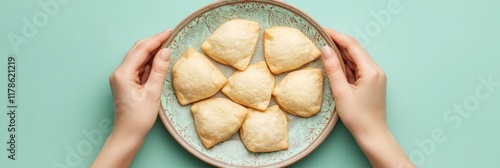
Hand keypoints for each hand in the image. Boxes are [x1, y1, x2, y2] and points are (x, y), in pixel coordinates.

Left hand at [92, 28, 171, 167]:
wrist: (127, 135)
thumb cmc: (138, 118)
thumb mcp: (153, 93)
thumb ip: (159, 70)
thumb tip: (165, 51)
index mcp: (123, 74)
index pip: (141, 50)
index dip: (156, 39)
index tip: (169, 31)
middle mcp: (120, 73)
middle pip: (137, 50)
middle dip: (154, 42)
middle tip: (170, 35)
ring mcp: (122, 77)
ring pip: (138, 58)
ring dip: (152, 51)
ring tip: (167, 45)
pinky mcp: (126, 83)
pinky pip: (139, 67)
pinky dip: (149, 62)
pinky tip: (159, 60)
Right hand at [321, 28, 412, 167]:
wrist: (373, 135)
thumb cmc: (358, 117)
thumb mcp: (341, 92)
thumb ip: (333, 69)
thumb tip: (325, 49)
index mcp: (371, 71)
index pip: (352, 46)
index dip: (336, 36)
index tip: (322, 30)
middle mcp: (376, 70)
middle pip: (355, 49)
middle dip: (338, 41)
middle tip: (321, 35)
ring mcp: (375, 76)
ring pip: (356, 58)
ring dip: (341, 52)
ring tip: (324, 46)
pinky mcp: (371, 82)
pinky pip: (357, 67)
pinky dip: (346, 63)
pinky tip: (334, 61)